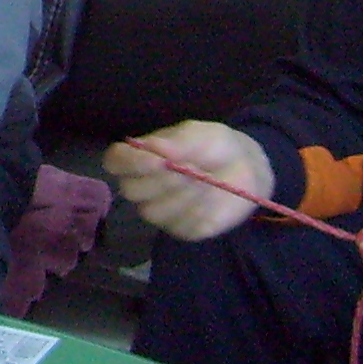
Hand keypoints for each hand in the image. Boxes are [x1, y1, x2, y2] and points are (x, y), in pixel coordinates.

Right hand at [104, 121, 274, 241]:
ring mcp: (161, 210)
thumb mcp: (200, 135)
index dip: (129, 163)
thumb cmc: (215, 146)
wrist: (247, 168)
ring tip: (206, 181)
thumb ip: (178, 143)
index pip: (115, 162)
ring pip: (153, 213)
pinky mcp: (182, 229)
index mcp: (141, 157)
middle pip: (131, 191)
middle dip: (162, 182)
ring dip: (183, 197)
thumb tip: (155, 149)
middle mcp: (144, 186)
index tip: (157, 160)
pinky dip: (200, 212)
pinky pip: (181, 227)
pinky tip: (212, 199)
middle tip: (191, 170)